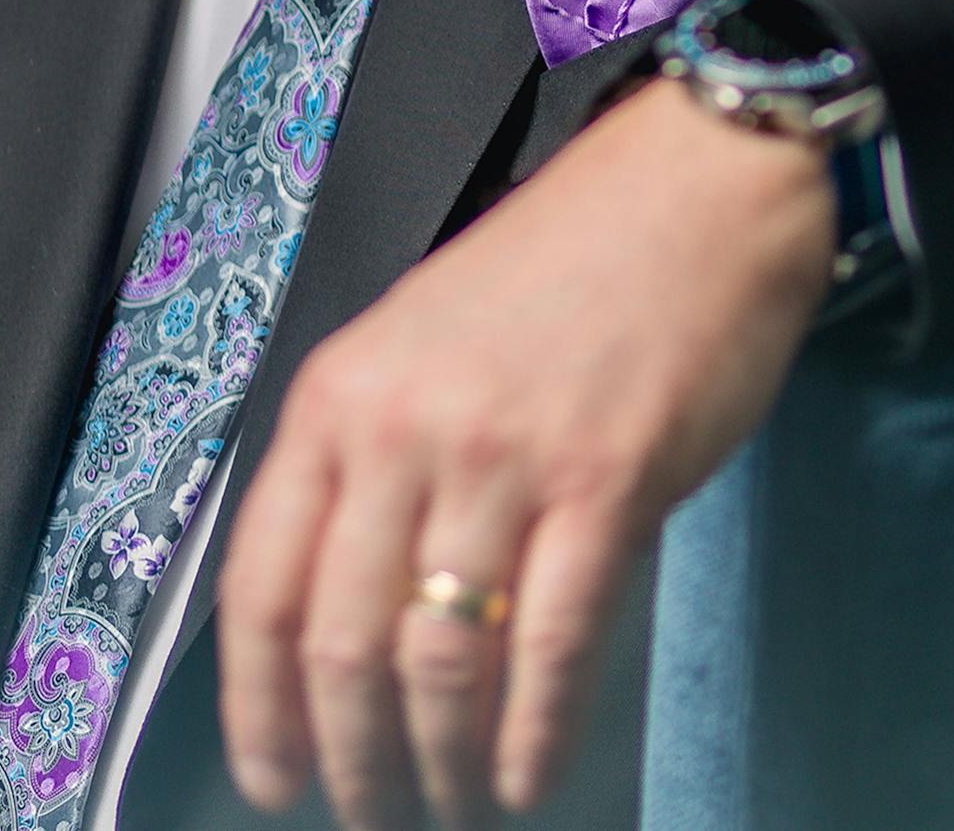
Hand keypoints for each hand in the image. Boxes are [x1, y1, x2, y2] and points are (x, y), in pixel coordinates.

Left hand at [217, 73, 835, 826]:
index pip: (261, 582)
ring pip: (439, 661)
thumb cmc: (567, 259)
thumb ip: (378, 454)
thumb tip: (350, 609)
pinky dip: (533, 737)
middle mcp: (406, 427)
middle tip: (370, 814)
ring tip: (451, 807)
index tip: (273, 778)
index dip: (257, 708)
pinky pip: (550, 646)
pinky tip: (527, 778)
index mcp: (344, 390)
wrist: (696, 185)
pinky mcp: (606, 482)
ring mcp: (506, 456)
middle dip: (351, 760)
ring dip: (439, 764)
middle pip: (341, 644)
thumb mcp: (424, 337)